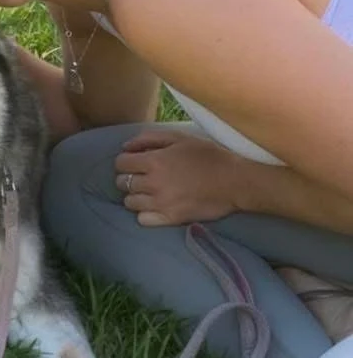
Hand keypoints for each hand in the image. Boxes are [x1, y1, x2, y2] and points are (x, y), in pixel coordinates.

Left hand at [114, 129, 243, 226]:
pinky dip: (144, 213)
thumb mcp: (179, 138)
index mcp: (154, 161)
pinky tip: (155, 206)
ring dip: (135, 195)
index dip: (126, 161)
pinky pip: (142, 219)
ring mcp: (160, 203)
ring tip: (149, 192)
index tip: (135, 162)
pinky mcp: (170, 219)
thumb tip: (125, 147)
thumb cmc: (208, 156)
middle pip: (122, 183)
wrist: (235, 181)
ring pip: (129, 202)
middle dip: (128, 177)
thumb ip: (148, 139)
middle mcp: (153, 183)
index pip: (120, 163)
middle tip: (143, 176)